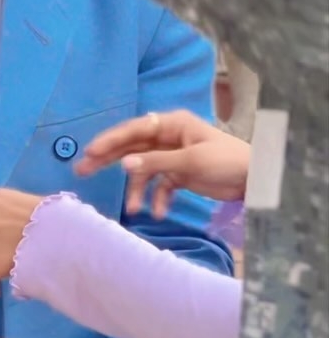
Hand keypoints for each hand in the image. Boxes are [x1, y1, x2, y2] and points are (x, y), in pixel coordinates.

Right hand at [76, 109, 249, 216]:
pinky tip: (157, 213)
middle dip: (109, 160)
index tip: (90, 153)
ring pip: (143, 170)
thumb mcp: (190, 160)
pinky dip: (156, 199)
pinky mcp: (180, 174)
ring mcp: (173, 157)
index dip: (110, 140)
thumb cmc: (226, 160)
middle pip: (132, 147)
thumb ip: (156, 162)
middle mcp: (168, 138)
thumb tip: (124, 164)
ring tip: (130, 209)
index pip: (134, 129)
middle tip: (83, 170)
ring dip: (136, 189)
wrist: (254, 179)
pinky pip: (159, 186)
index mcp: (171, 125)